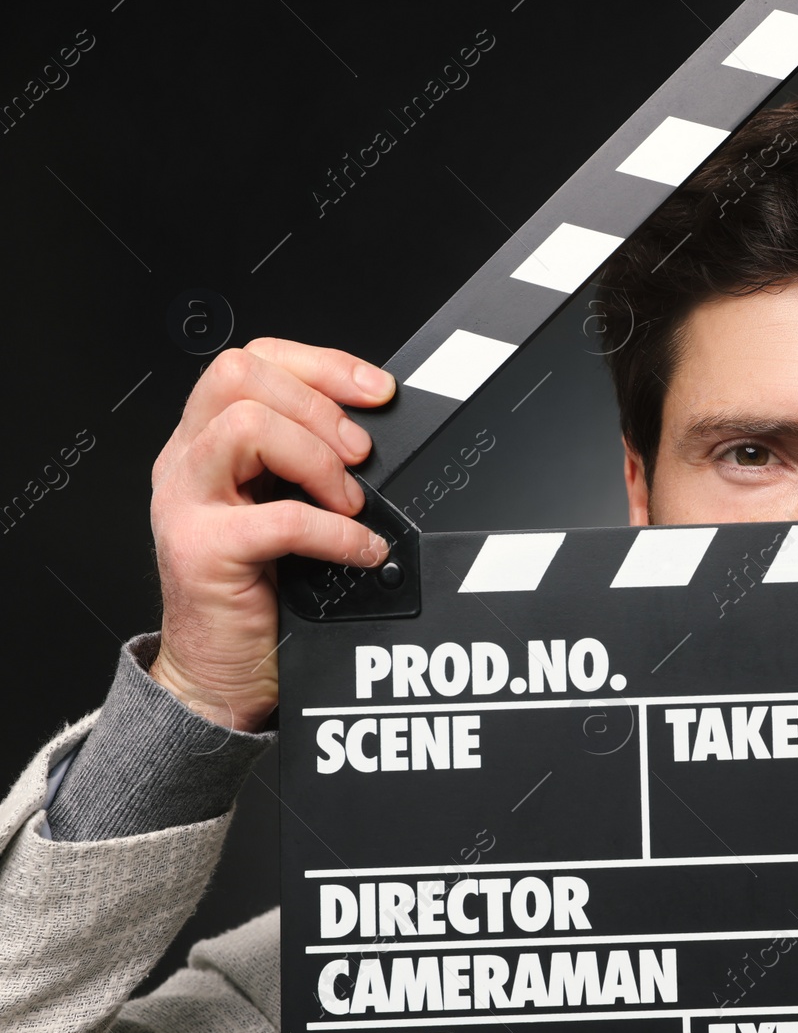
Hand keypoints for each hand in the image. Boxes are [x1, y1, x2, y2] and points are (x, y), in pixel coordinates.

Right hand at [147, 338, 393, 731]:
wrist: (224, 672)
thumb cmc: (262, 590)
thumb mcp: (285, 505)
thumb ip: (308, 460)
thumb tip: (374, 426)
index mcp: (206, 440)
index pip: (253, 361)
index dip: (322, 365)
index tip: (377, 392)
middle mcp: (186, 461)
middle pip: (239, 374)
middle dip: (318, 406)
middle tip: (360, 456)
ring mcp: (185, 503)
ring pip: (246, 425)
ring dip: (317, 459)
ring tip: (349, 502)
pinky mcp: (201, 551)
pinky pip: (280, 517)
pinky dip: (337, 531)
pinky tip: (358, 548)